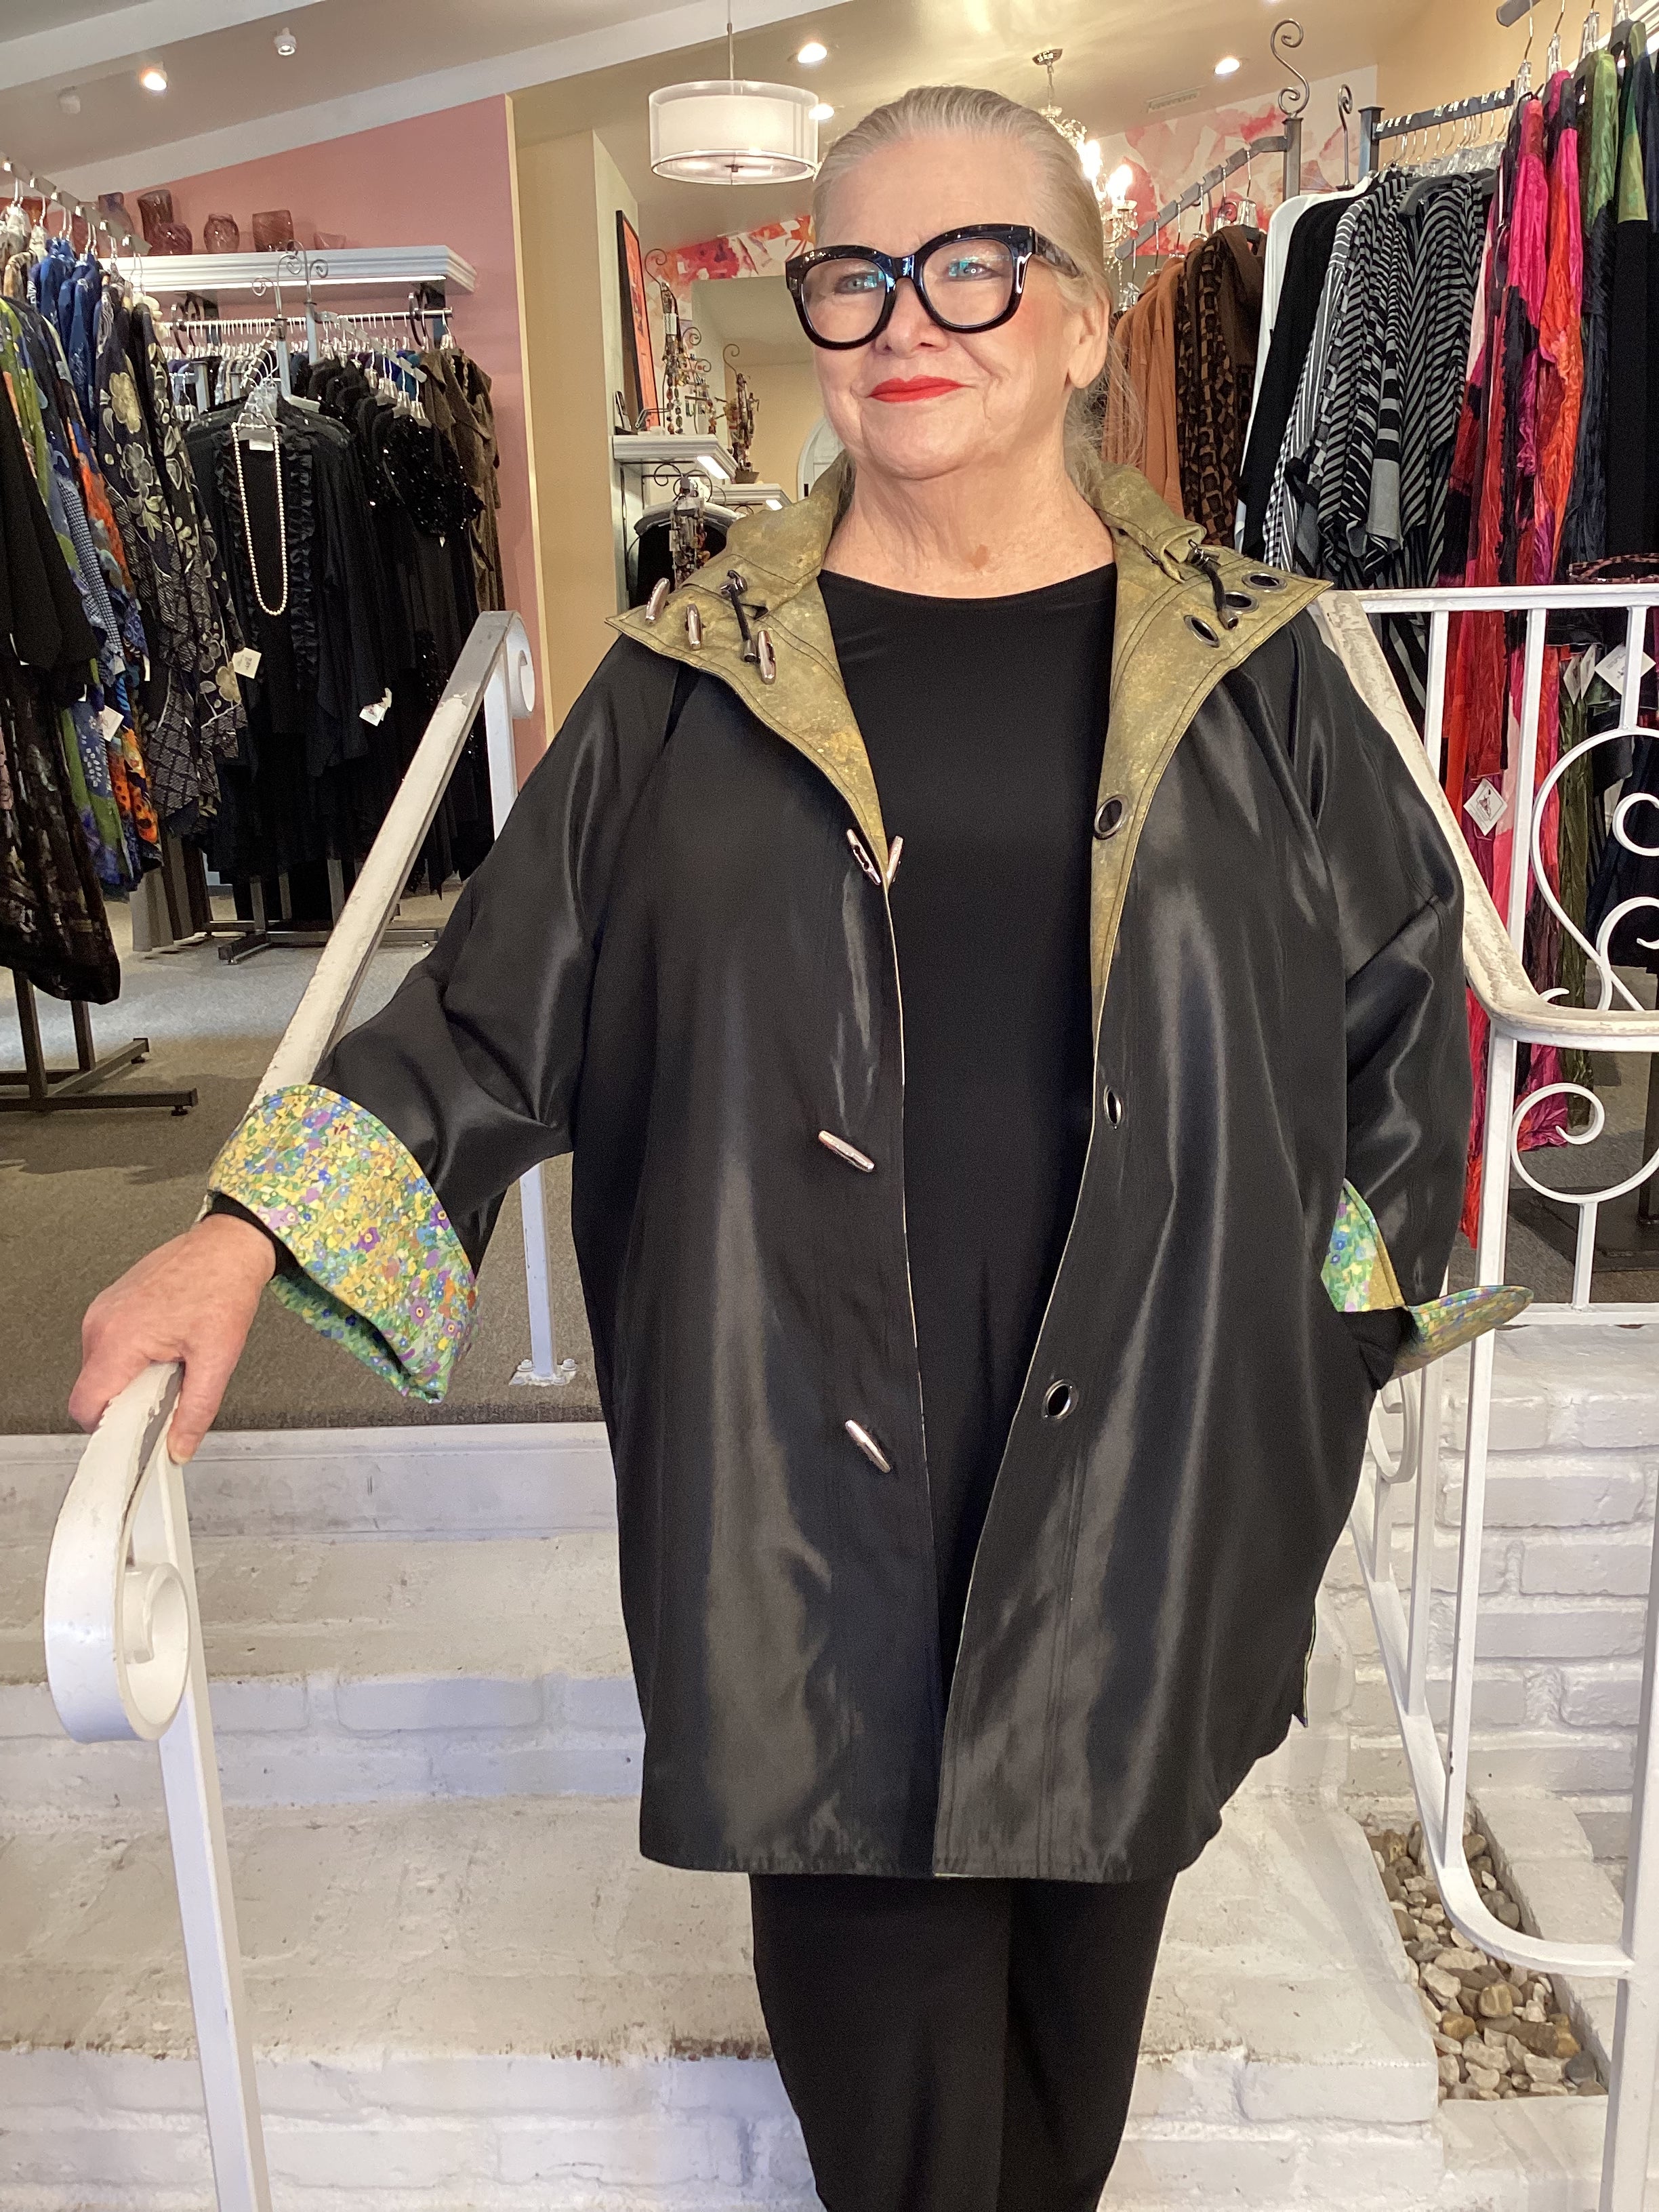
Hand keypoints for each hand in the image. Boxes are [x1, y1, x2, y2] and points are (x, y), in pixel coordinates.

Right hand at [70, 1213, 276, 1459]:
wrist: (229, 1245)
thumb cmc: (222, 1286)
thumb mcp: (217, 1359)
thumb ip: (195, 1411)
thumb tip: (179, 1447)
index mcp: (119, 1338)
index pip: (85, 1406)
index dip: (107, 1430)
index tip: (132, 1436)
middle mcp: (101, 1322)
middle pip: (93, 1390)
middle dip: (125, 1403)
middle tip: (165, 1392)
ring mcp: (103, 1310)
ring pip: (101, 1369)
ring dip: (129, 1379)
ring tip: (170, 1363)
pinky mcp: (111, 1304)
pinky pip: (109, 1346)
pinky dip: (131, 1357)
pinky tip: (165, 1345)